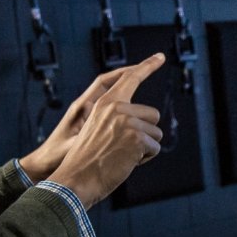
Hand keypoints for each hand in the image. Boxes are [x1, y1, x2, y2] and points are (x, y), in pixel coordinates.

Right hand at [22, 54, 165, 182]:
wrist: (76, 179)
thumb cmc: (85, 159)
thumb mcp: (94, 128)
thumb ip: (114, 118)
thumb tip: (142, 120)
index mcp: (106, 103)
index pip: (129, 79)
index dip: (146, 66)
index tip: (160, 57)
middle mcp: (117, 108)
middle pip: (152, 115)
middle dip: (146, 133)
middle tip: (123, 147)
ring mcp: (127, 122)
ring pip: (156, 134)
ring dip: (145, 148)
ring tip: (121, 156)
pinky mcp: (136, 138)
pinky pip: (155, 148)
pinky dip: (145, 159)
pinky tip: (126, 163)